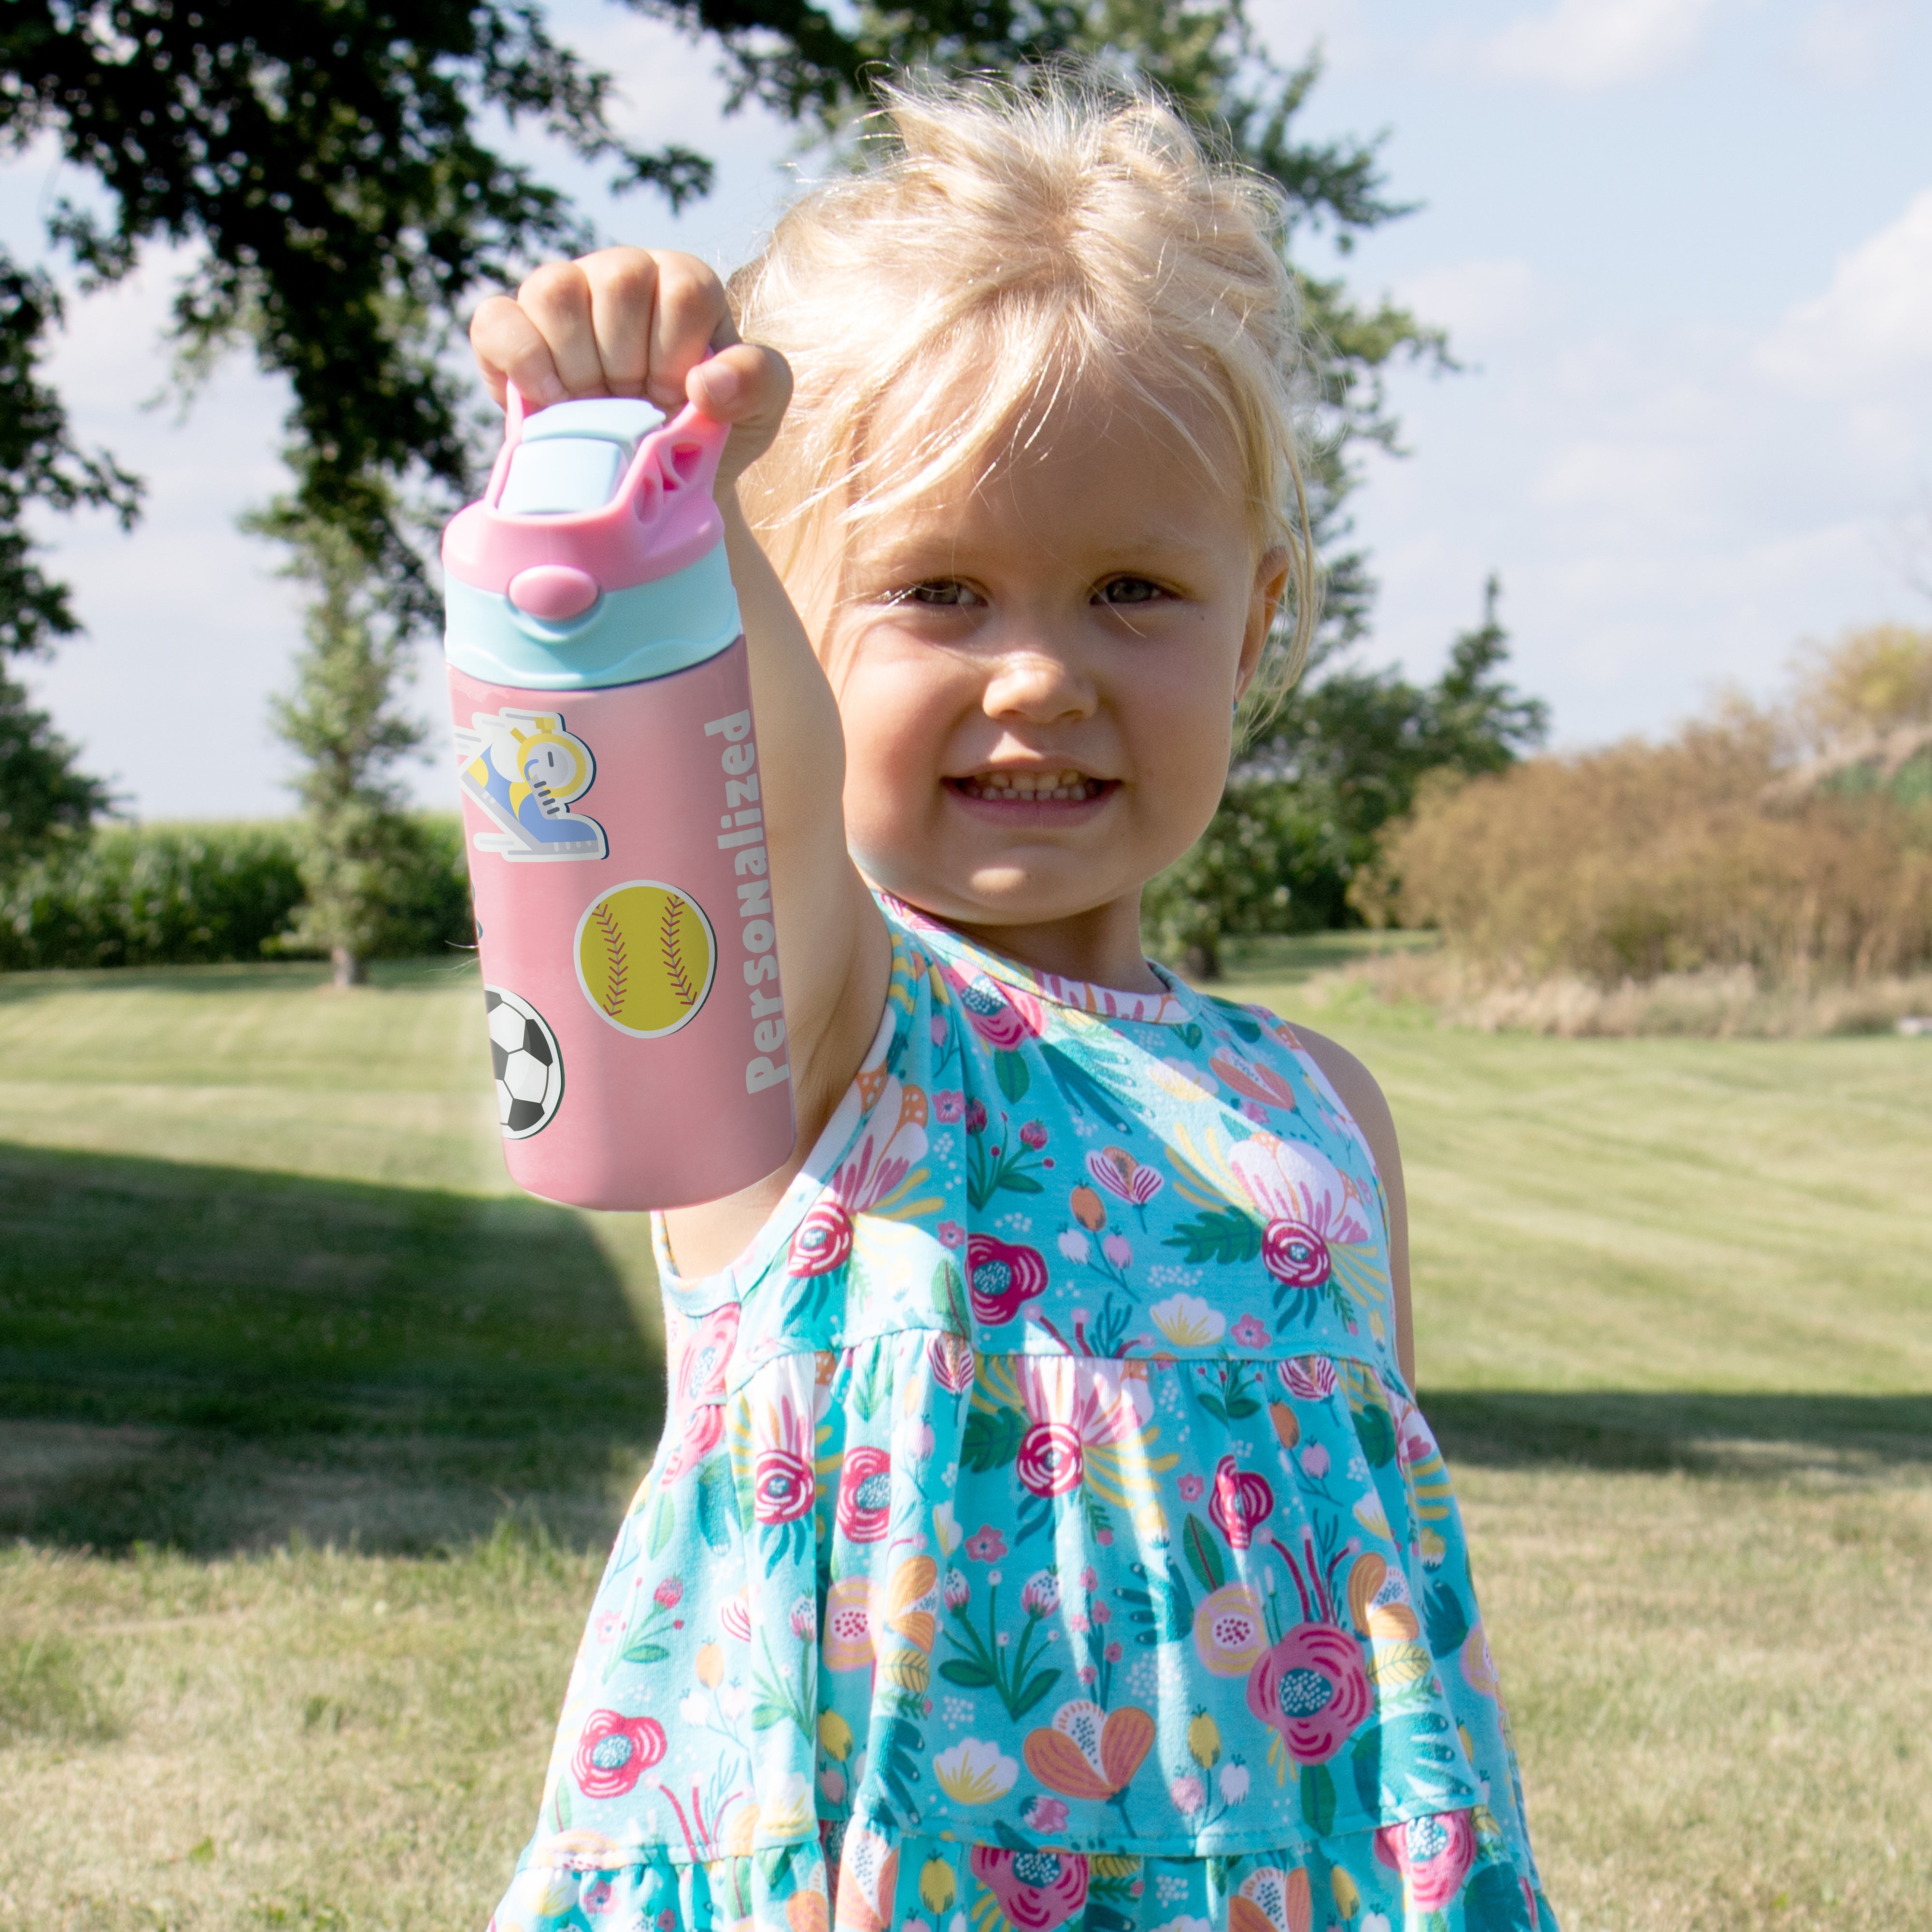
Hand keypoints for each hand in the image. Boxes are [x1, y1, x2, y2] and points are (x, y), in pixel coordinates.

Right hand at [468, 247, 790, 486]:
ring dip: (579, 364)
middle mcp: (621, 272)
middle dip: (630, 362)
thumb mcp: (757, 412)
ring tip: (593, 406)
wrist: (642, 476)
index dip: (677, 355)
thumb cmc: (704, 432)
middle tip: (634, 406)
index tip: (674, 398)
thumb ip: (757, 383)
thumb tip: (705, 383)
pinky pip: (497, 320)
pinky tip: (548, 400)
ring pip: (556, 289)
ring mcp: (562, 292)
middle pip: (619, 281)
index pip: (683, 289)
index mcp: (683, 284)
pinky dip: (521, 362)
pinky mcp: (509, 325)